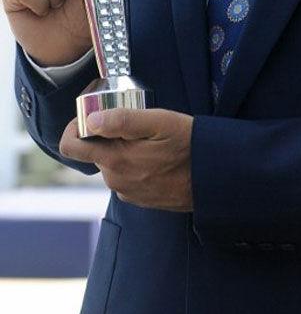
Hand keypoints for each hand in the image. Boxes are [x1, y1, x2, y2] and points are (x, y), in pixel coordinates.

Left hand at [59, 108, 193, 210]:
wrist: (215, 179)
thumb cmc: (191, 145)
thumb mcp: (161, 122)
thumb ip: (123, 121)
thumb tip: (90, 121)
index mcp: (116, 159)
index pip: (71, 146)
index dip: (76, 127)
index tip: (94, 115)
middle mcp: (116, 180)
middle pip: (95, 151)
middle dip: (108, 135)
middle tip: (136, 122)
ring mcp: (127, 191)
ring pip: (112, 162)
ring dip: (123, 149)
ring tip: (151, 139)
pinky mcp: (139, 198)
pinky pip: (126, 175)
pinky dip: (134, 162)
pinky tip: (157, 156)